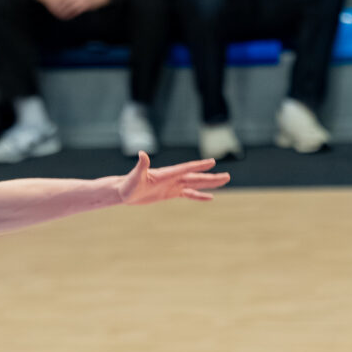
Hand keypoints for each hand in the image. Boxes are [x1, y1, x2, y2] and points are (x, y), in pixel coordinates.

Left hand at [115, 149, 229, 204]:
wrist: (124, 192)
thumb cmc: (128, 184)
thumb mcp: (135, 176)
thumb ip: (141, 165)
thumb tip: (142, 153)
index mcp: (167, 174)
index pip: (186, 168)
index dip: (199, 166)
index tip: (212, 162)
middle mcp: (172, 178)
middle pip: (196, 176)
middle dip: (211, 177)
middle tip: (228, 176)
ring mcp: (172, 185)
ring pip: (195, 184)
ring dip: (209, 184)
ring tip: (224, 181)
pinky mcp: (170, 193)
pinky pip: (188, 194)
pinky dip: (198, 195)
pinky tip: (209, 197)